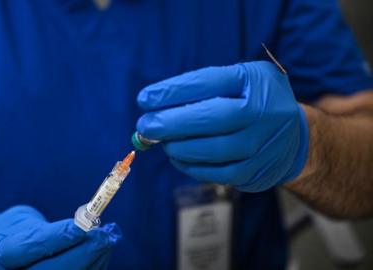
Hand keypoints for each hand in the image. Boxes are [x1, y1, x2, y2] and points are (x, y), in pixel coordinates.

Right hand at [0, 205, 120, 269]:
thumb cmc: (7, 235)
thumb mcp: (17, 223)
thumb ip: (44, 230)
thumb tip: (81, 229)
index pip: (29, 248)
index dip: (59, 237)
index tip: (85, 224)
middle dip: (85, 252)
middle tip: (106, 233)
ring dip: (94, 260)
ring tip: (108, 238)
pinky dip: (92, 268)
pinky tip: (101, 253)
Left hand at [137, 61, 308, 191]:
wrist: (294, 136)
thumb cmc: (252, 102)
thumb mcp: (236, 82)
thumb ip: (201, 90)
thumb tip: (155, 106)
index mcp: (255, 81)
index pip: (210, 83)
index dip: (174, 91)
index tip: (144, 99)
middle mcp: (265, 111)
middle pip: (214, 118)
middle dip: (173, 123)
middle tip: (145, 125)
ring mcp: (264, 144)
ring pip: (216, 150)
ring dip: (180, 147)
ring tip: (160, 141)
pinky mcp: (257, 171)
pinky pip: (219, 174)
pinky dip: (192, 166)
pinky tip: (178, 157)